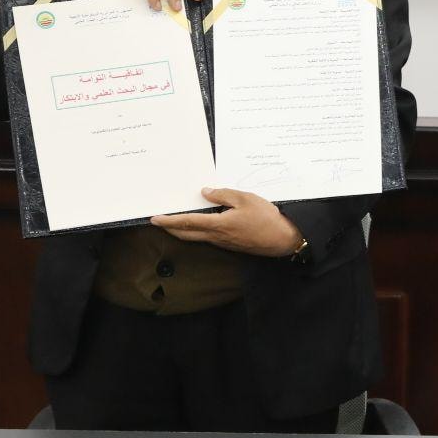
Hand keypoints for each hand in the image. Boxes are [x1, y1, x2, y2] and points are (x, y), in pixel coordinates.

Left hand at [152, 187, 301, 255]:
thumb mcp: (246, 199)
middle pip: (186, 234)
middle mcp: (216, 236)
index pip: (186, 222)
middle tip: (160, 222)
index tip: (155, 219)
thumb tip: (206, 193)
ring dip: (183, 231)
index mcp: (218, 224)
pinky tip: (202, 224)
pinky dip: (198, 231)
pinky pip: (208, 238)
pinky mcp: (230, 244)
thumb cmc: (266, 219)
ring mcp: (223, 242)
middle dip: (170, 229)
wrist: (282, 240)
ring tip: (176, 222)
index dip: (169, 221)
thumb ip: (223, 195)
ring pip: (196, 237)